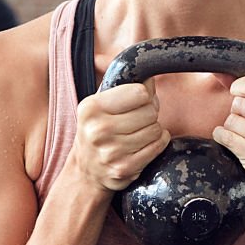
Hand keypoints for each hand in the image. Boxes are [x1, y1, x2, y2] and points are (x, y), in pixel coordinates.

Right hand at [71, 77, 170, 192]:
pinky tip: (143, 144)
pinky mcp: (124, 168)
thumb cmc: (99, 129)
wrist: (86, 170)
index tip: (137, 101)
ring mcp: (111, 152)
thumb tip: (149, 74)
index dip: (144, 95)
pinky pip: (157, 146)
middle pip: (150, 111)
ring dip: (153, 130)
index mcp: (91, 108)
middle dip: (149, 113)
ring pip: (155, 129)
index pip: (140, 92)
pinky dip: (157, 143)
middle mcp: (98, 130)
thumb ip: (125, 85)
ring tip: (137, 132)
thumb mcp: (101, 103)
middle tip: (138, 119)